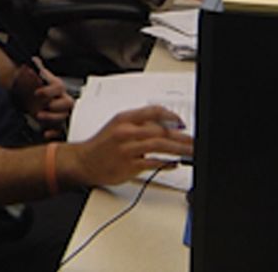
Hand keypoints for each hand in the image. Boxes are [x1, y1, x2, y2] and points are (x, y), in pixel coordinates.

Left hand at [15, 58, 72, 138]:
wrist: (34, 104)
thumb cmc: (38, 92)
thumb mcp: (36, 81)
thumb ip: (37, 73)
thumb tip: (35, 60)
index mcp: (58, 88)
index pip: (59, 86)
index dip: (48, 90)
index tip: (37, 92)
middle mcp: (63, 100)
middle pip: (68, 102)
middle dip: (56, 104)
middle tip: (45, 105)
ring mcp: (64, 113)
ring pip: (65, 116)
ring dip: (52, 117)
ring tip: (39, 115)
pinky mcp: (62, 126)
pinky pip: (63, 132)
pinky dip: (55, 133)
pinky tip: (46, 134)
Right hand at [64, 106, 192, 186]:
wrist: (83, 161)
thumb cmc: (101, 145)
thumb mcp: (118, 126)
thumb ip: (139, 125)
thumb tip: (165, 127)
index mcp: (124, 119)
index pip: (153, 111)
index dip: (171, 116)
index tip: (182, 123)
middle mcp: (126, 132)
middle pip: (161, 130)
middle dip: (181, 136)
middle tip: (194, 141)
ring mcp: (127, 149)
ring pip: (159, 145)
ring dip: (179, 149)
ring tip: (191, 152)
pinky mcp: (128, 166)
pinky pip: (152, 163)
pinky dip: (166, 164)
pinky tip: (174, 164)